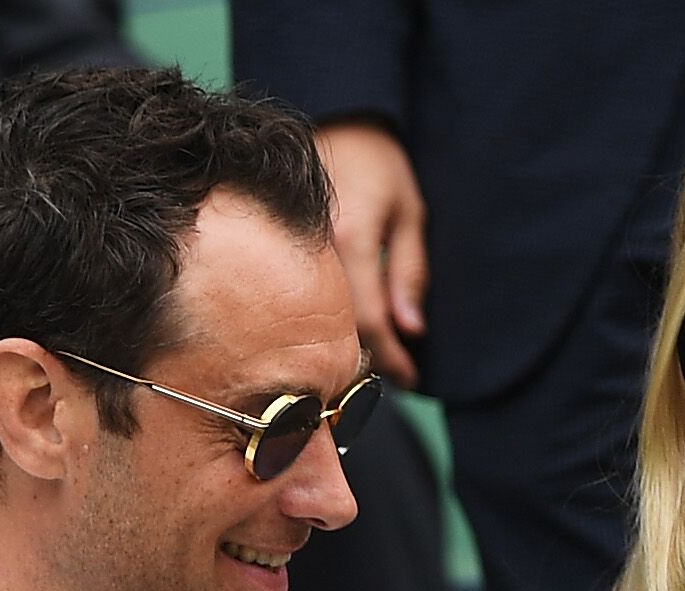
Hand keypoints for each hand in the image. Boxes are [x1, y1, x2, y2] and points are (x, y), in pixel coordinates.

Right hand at [313, 121, 427, 386]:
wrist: (331, 118)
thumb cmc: (376, 161)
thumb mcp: (409, 213)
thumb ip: (409, 274)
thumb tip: (410, 330)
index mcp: (349, 240)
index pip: (368, 321)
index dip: (390, 357)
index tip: (410, 378)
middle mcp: (311, 250)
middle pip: (335, 327)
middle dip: (368, 359)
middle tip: (395, 374)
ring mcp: (287, 250)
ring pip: (314, 317)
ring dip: (344, 343)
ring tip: (372, 357)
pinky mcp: (274, 248)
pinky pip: (298, 296)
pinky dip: (323, 317)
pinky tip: (340, 326)